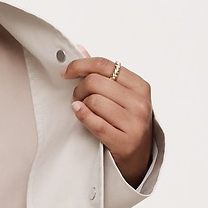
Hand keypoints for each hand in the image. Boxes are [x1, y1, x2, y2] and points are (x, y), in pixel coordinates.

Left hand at [63, 58, 153, 187]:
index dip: (81, 65)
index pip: (105, 65)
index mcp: (141, 86)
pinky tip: (78, 112)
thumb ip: (102, 73)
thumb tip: (80, 49)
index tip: (67, 72)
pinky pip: (95, 122)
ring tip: (82, 109)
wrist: (139, 157)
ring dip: (80, 104)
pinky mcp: (124, 141)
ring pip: (93, 101)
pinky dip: (82, 116)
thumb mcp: (121, 95)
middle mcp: (140, 103)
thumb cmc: (126, 122)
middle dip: (79, 88)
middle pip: (96, 82)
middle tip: (77, 97)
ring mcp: (134, 123)